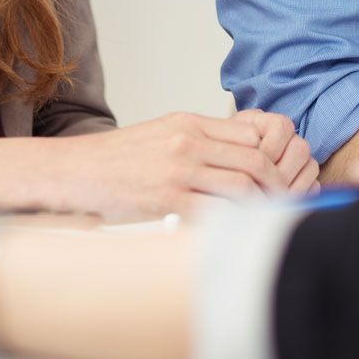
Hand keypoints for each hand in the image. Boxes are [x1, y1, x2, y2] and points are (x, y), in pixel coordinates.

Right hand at [43, 111, 315, 220]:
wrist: (73, 172)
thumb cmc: (115, 159)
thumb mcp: (161, 134)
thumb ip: (199, 140)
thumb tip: (237, 156)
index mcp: (189, 123)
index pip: (251, 136)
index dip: (273, 159)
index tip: (280, 179)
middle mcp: (188, 143)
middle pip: (255, 161)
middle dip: (277, 186)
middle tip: (284, 205)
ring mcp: (178, 171)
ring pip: (242, 186)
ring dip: (262, 207)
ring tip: (266, 222)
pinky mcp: (167, 200)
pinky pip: (215, 213)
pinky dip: (234, 224)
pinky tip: (238, 234)